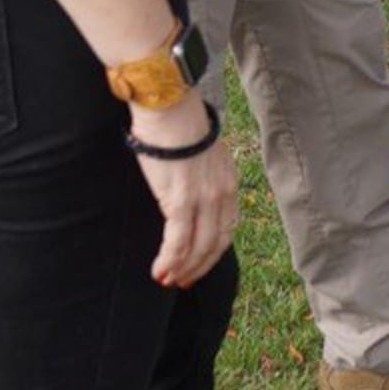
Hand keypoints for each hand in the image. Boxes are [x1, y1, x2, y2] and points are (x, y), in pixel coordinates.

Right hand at [130, 103, 238, 286]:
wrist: (170, 108)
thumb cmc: (179, 125)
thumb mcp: (201, 154)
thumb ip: (200, 176)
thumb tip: (185, 191)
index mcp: (228, 183)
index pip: (226, 227)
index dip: (213, 251)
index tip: (199, 264)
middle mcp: (222, 194)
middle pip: (215, 243)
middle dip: (198, 266)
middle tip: (181, 281)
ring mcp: (204, 199)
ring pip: (198, 247)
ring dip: (182, 268)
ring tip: (166, 280)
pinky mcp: (181, 200)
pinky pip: (178, 240)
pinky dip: (170, 260)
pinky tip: (159, 271)